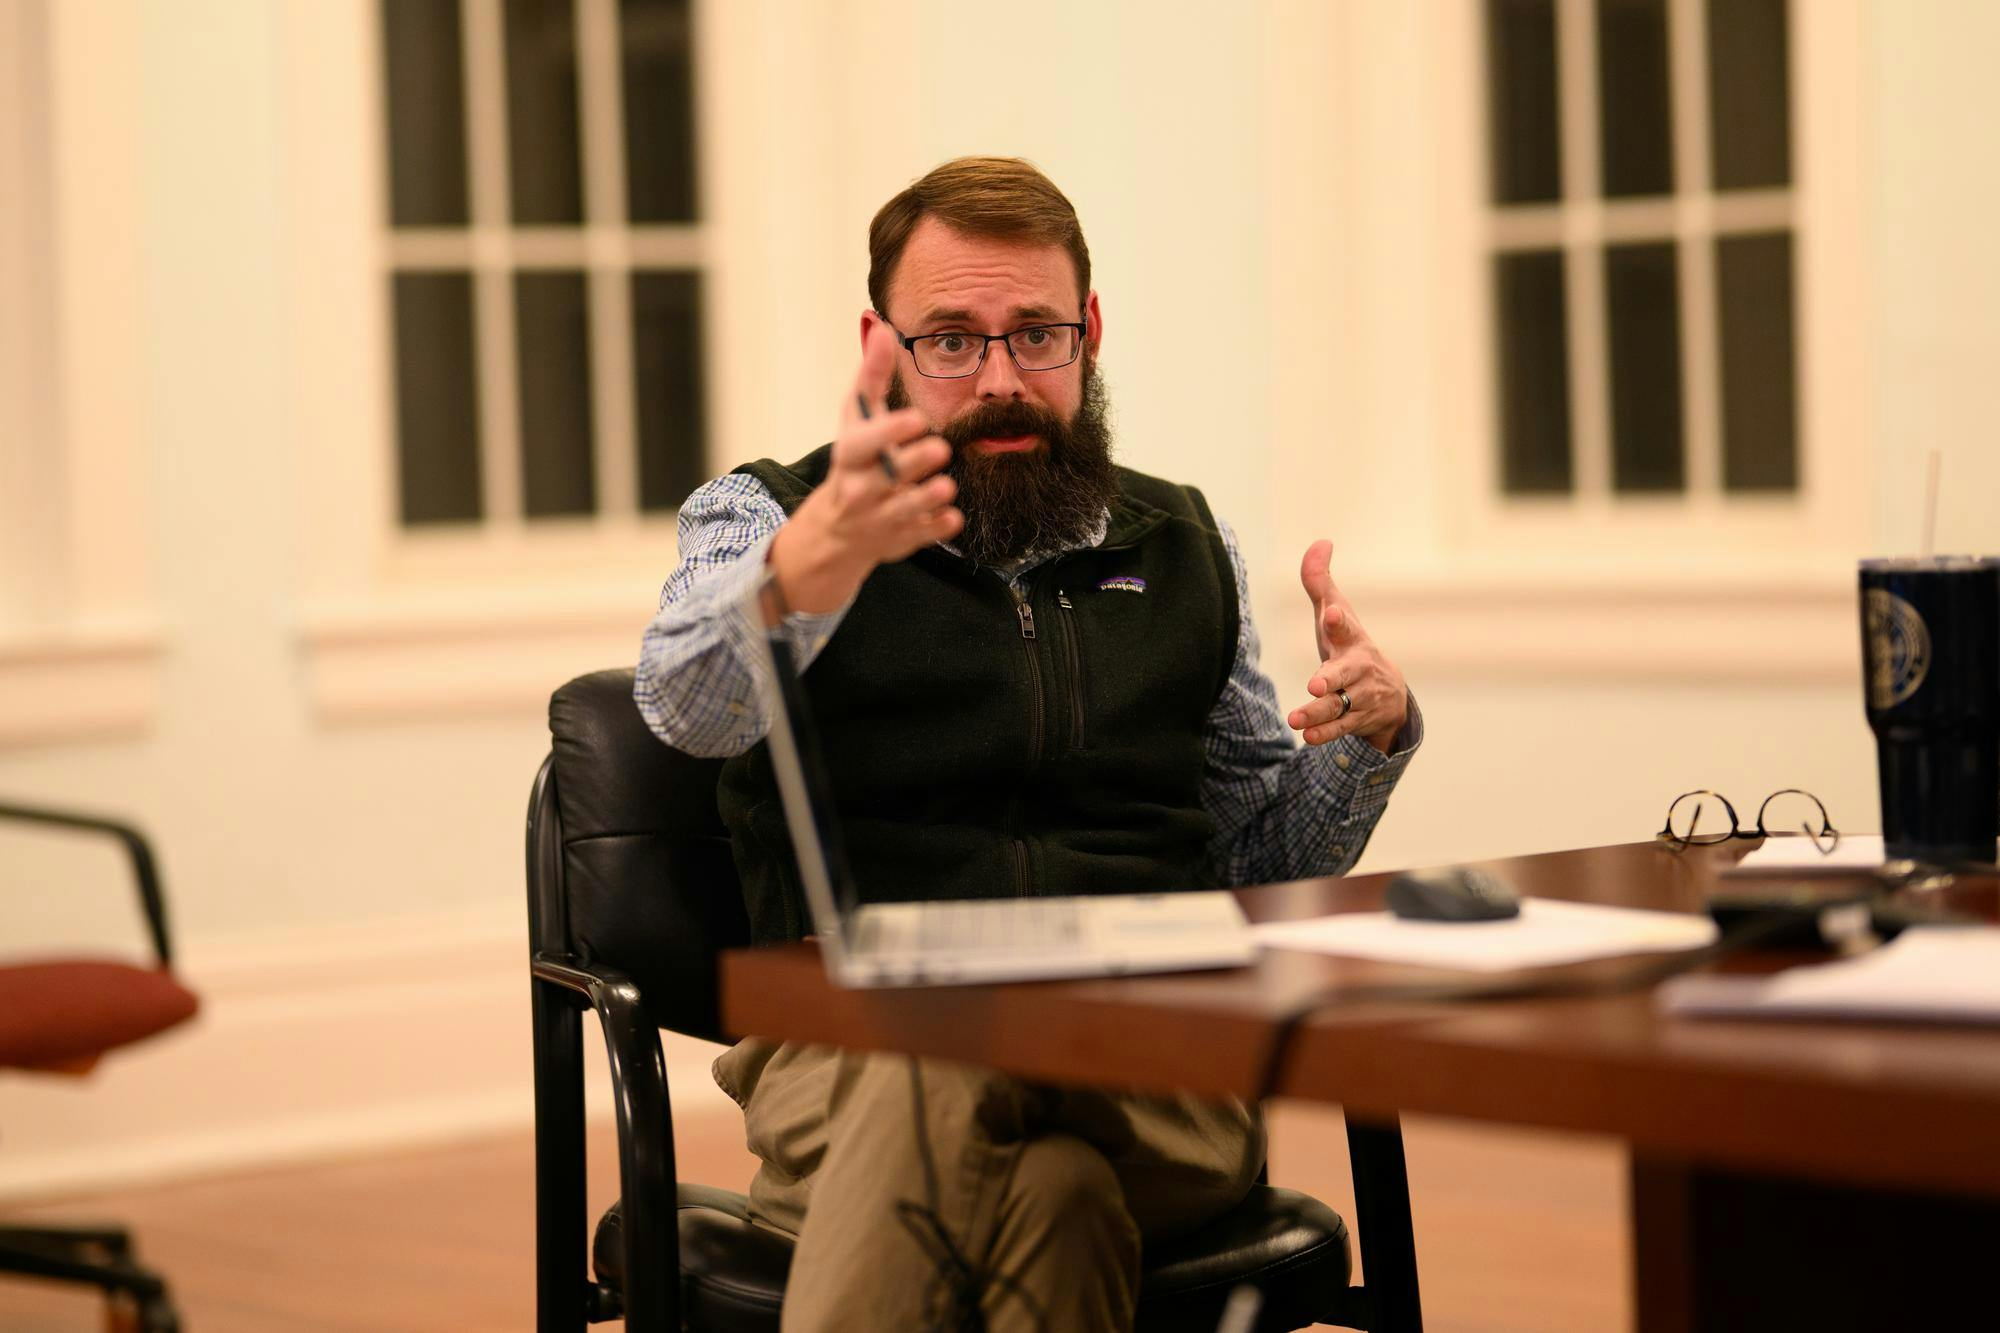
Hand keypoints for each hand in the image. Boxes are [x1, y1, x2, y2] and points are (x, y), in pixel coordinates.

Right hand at [769, 324, 962, 612]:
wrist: (839, 527)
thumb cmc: (856, 458)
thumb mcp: (857, 417)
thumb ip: (873, 374)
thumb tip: (883, 326)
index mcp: (849, 455)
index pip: (863, 443)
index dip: (889, 431)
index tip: (916, 419)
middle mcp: (860, 489)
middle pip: (889, 476)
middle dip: (915, 463)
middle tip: (939, 449)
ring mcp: (880, 518)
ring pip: (907, 509)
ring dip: (930, 496)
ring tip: (945, 484)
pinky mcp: (901, 539)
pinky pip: (925, 534)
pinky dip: (940, 525)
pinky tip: (950, 514)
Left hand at [1287, 539, 1407, 752]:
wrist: (1388, 694)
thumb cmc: (1349, 645)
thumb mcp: (1335, 615)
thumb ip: (1320, 583)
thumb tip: (1321, 542)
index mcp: (1351, 639)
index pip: (1345, 626)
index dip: (1337, 620)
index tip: (1330, 613)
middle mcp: (1359, 668)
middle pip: (1346, 673)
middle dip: (1332, 678)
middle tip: (1315, 684)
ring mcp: (1361, 696)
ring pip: (1340, 706)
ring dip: (1318, 713)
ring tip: (1296, 719)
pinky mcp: (1358, 720)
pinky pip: (1341, 728)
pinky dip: (1325, 733)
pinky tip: (1307, 736)